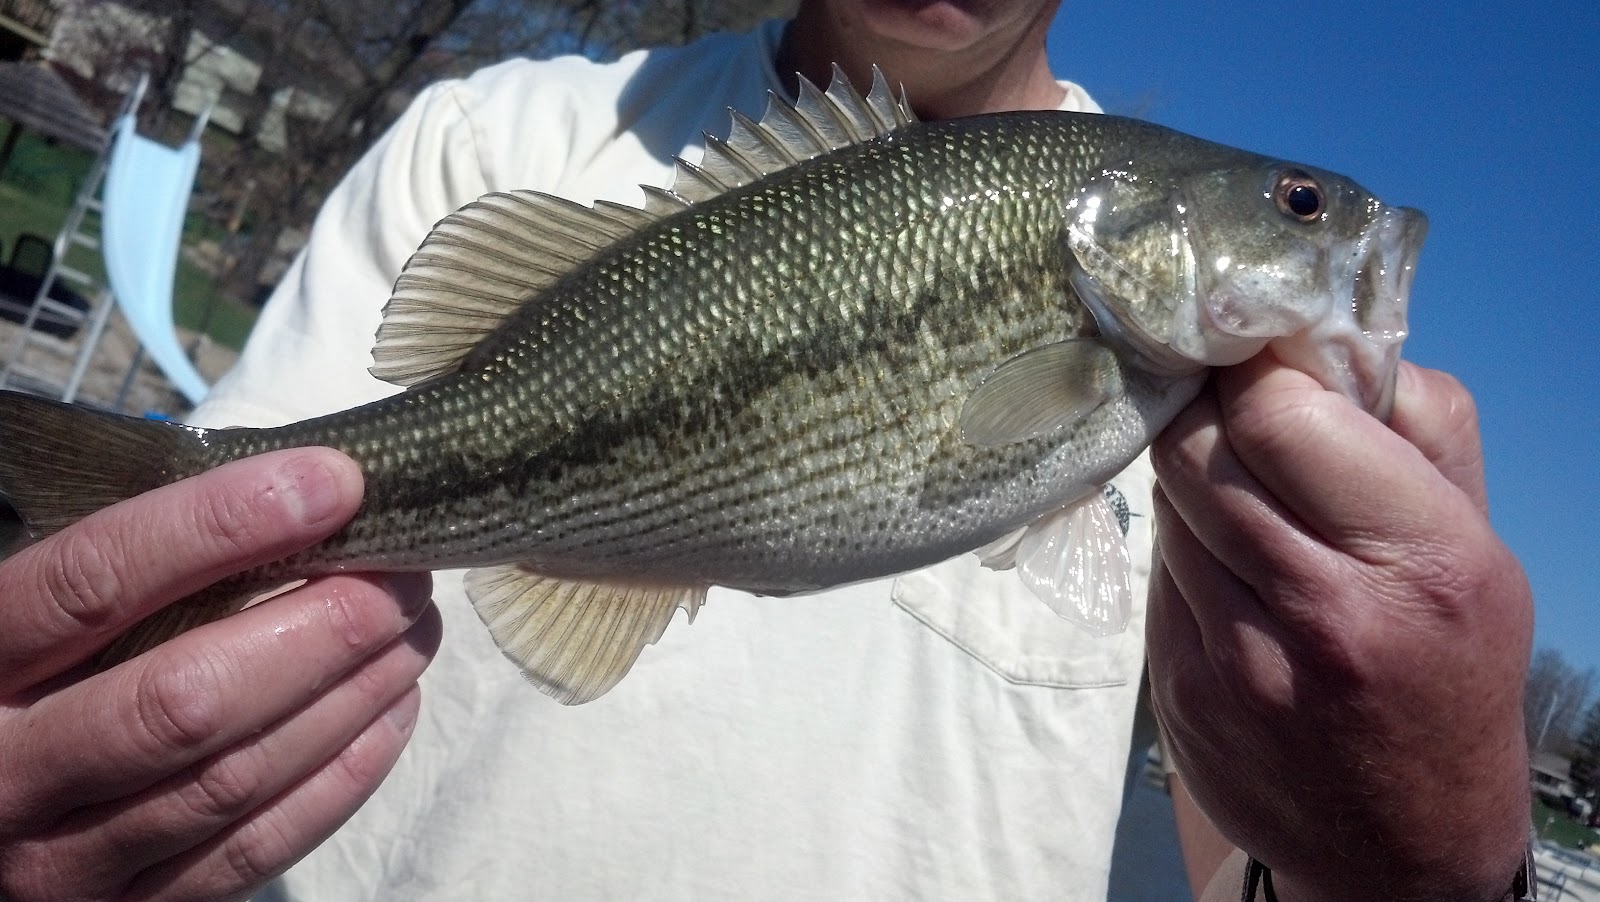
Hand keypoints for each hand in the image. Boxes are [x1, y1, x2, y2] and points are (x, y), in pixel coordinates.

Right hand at [0, 448, 440, 901]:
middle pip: (185, 699)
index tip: (332, 483)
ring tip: (416, 632)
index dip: (219, 525)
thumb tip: (295, 492)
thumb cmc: (23, 680)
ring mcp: (61, 863)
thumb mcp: (30, 617)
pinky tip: (392, 710)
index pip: (96, 583)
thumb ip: (126, 569)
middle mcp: (6, 775)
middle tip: (402, 577)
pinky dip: (342, 776)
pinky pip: (253, 849)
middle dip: (319, 630)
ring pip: (234, 780)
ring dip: (350, 697)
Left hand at [1146, 355, 1530, 900]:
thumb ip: (1417, 427)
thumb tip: (1322, 336)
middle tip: (1231, 409)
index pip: (1277, 413)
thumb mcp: (1479, 544)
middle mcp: (1324, 609)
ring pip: (1166, 501)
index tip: (1258, 360)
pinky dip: (1182, 546)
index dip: (1255, 370)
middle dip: (1208, 411)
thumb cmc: (1446, 664)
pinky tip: (1228, 567)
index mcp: (1420, 559)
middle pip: (1194, 447)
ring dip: (1192, 477)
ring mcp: (1239, 658)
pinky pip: (1156, 569)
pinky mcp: (1179, 688)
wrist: (1402, 840)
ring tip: (1242, 496)